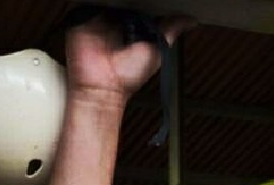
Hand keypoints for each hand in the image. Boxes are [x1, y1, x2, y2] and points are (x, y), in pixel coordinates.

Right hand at [65, 11, 195, 103]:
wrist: (102, 88)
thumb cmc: (127, 76)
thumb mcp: (157, 50)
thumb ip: (171, 31)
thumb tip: (190, 21)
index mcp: (134, 25)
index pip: (142, 3)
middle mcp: (116, 20)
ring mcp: (100, 18)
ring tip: (123, 0)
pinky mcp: (83, 18)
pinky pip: (89, 2)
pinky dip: (98, 1)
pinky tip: (108, 3)